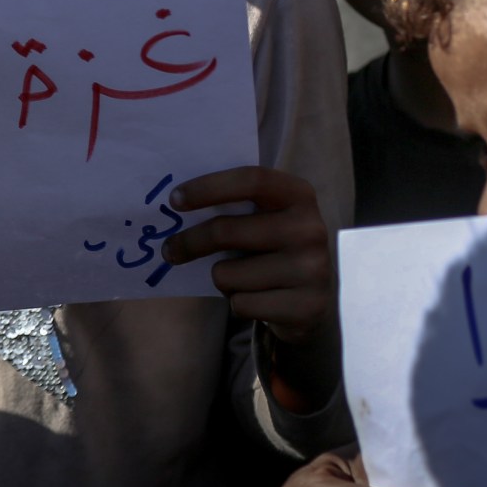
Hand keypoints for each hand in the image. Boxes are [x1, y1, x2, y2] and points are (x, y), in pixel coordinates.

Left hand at [165, 165, 334, 345]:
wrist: (316, 300)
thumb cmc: (275, 248)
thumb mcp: (265, 217)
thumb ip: (235, 205)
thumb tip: (176, 204)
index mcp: (298, 195)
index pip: (250, 180)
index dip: (208, 187)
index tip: (174, 201)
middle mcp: (310, 229)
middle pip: (225, 230)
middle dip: (189, 242)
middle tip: (170, 250)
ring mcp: (312, 269)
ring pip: (227, 274)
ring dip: (222, 278)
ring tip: (241, 279)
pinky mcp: (306, 306)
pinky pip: (241, 304)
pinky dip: (238, 303)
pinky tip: (257, 299)